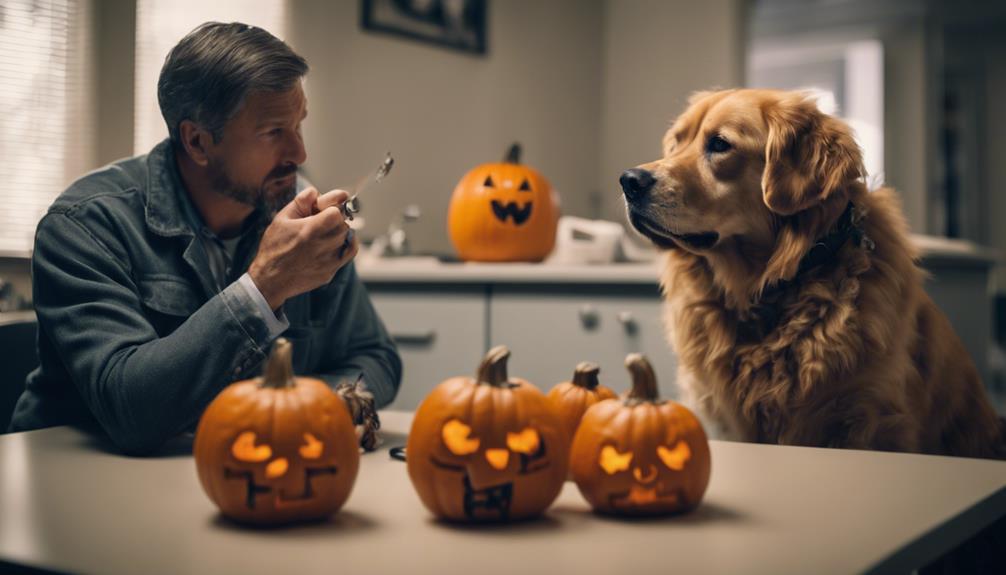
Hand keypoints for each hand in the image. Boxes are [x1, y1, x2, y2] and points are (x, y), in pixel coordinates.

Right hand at [248, 187, 359, 309]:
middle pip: (343, 224)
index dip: (331, 208)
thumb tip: (315, 191)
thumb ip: (300, 202)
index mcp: (310, 230)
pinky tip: (336, 241)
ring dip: (338, 232)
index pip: (337, 212)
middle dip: (334, 220)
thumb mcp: (281, 219)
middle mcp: (323, 246)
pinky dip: (347, 243)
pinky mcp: (332, 270)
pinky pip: (349, 252)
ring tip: (322, 234)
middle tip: (321, 221)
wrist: (271, 279)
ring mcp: (329, 260)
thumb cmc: (274, 249)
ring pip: (347, 237)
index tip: (324, 209)